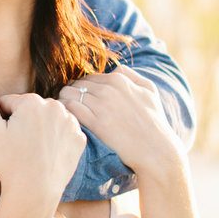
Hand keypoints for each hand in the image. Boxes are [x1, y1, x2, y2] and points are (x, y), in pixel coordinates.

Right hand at [0, 94, 83, 202]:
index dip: (2, 119)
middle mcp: (55, 107)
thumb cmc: (9, 162)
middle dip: (23, 121)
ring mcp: (71, 123)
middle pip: (31, 108)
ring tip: (32, 149)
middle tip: (18, 144)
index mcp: (32, 102)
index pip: (10, 102)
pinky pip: (62, 132)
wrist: (35, 191)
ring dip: (40, 128)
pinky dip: (55, 139)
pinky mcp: (79, 139)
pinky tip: (46, 152)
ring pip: (48, 119)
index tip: (4, 137)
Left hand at [59, 66, 184, 174]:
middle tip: (69, 106)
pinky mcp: (95, 121)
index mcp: (119, 79)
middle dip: (71, 94)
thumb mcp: (149, 90)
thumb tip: (114, 68)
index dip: (82, 89)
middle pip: (76, 84)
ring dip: (63, 101)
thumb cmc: (154, 121)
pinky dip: (64, 110)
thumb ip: (132, 75)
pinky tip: (66, 119)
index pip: (88, 77)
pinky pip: (69, 107)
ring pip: (68, 93)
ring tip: (63, 113)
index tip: (79, 100)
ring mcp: (101, 104)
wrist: (155, 149)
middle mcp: (108, 88)